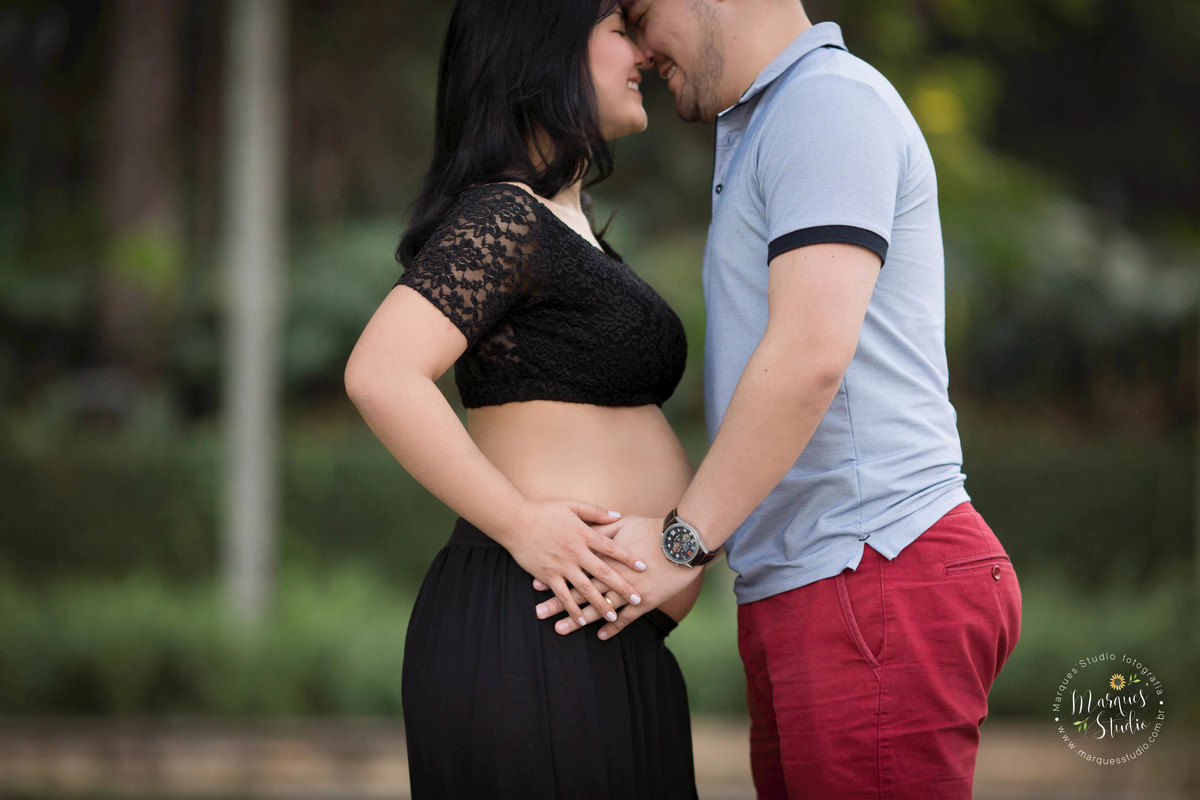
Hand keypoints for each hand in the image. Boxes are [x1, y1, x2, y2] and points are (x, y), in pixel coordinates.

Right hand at [498, 499, 647, 629]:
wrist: (515, 521)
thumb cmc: (544, 511)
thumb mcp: (572, 505)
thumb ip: (595, 512)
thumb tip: (618, 515)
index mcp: (583, 534)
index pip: (611, 547)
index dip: (628, 557)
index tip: (643, 567)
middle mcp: (575, 552)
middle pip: (603, 572)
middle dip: (621, 587)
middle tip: (637, 598)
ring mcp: (561, 565)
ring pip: (585, 589)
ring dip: (600, 604)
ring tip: (613, 616)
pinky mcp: (547, 575)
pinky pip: (563, 595)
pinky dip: (573, 609)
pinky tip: (583, 620)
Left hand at [532, 514, 703, 638]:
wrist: (682, 543)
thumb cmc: (652, 530)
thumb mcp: (623, 524)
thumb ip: (600, 528)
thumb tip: (582, 528)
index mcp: (605, 557)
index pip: (575, 569)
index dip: (557, 577)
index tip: (536, 585)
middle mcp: (613, 577)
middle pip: (581, 592)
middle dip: (559, 604)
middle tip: (539, 614)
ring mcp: (629, 592)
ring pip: (598, 608)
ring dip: (579, 620)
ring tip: (560, 629)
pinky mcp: (645, 602)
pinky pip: (626, 619)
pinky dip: (613, 627)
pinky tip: (599, 635)